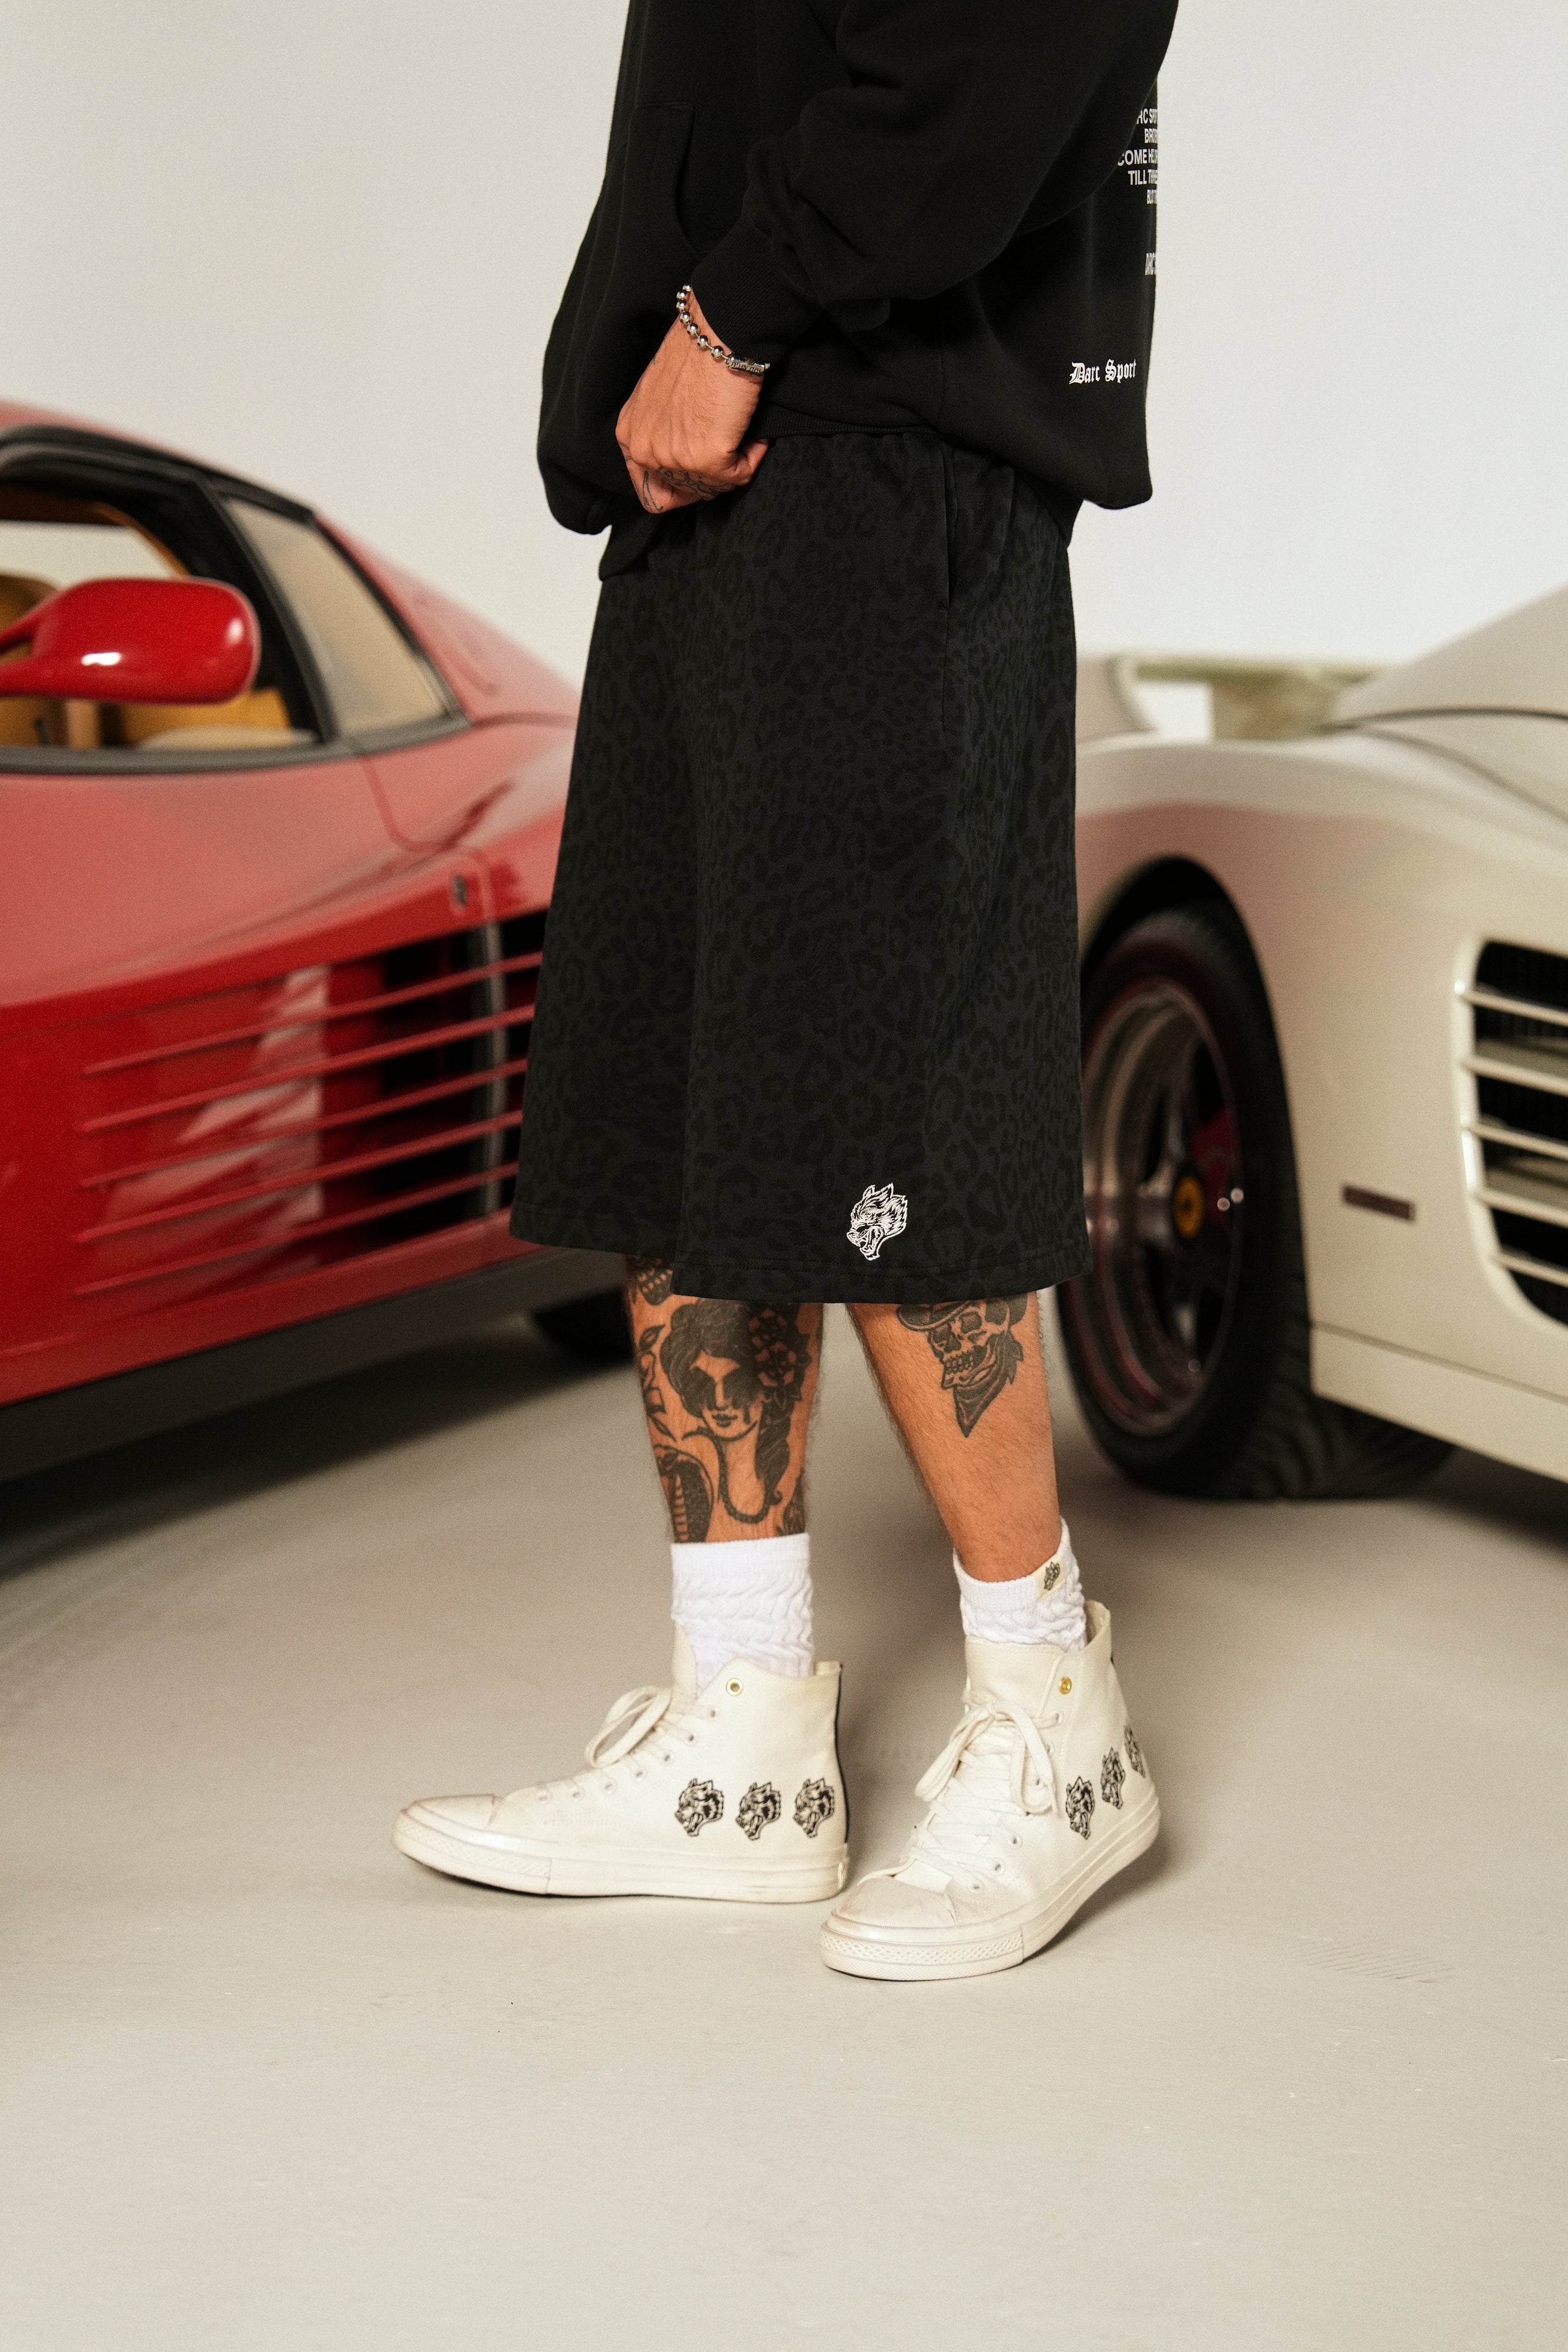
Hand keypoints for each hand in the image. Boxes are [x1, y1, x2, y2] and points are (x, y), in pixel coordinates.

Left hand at [616, 291, 769, 513]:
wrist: (717, 333)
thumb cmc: (696, 355)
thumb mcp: (659, 400)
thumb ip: (662, 433)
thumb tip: (687, 462)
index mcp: (629, 435)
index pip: (650, 491)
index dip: (681, 487)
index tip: (701, 469)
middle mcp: (644, 450)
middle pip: (684, 494)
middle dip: (710, 476)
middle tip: (726, 446)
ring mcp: (673, 457)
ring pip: (713, 487)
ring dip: (733, 464)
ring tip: (739, 431)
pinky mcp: (706, 458)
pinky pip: (738, 475)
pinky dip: (752, 456)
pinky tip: (751, 431)